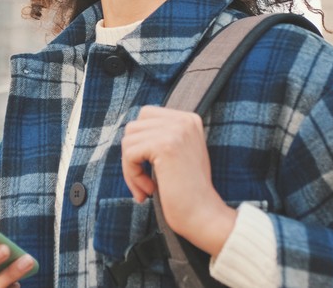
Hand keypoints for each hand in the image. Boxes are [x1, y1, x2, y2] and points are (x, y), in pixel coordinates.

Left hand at [121, 106, 236, 256]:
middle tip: (144, 180)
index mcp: (188, 119)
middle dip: (132, 155)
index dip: (140, 143)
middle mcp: (184, 120)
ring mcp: (175, 130)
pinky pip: (129, 154)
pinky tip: (149, 190)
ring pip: (128, 140)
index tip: (151, 168)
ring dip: (131, 169)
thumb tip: (130, 132)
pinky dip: (132, 176)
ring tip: (147, 187)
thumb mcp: (179, 153)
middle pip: (134, 127)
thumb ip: (161, 136)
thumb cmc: (188, 192)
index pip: (145, 116)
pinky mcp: (164, 146)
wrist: (204, 215)